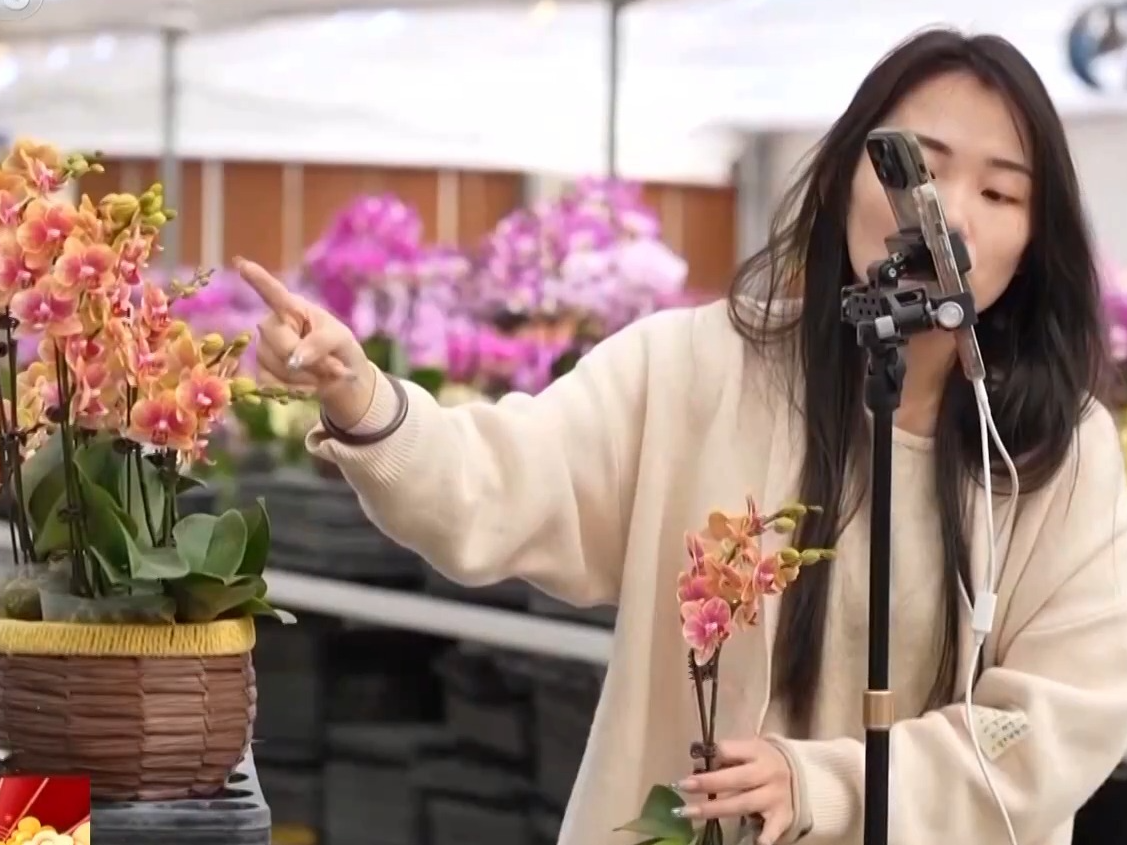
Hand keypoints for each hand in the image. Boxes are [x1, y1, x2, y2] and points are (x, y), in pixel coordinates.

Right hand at [235, 256, 375, 428]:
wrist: (341, 379)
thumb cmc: (340, 349)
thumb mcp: (340, 340)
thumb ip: (320, 344)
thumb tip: (295, 360)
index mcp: (292, 307)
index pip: (273, 292)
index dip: (258, 280)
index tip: (243, 265)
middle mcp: (273, 324)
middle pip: (276, 340)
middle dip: (303, 357)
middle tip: (330, 366)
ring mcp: (264, 348)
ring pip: (274, 364)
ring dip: (303, 376)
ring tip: (321, 375)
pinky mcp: (262, 372)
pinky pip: (270, 383)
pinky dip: (294, 389)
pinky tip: (308, 386)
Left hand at [675, 738, 795, 844]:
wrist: (803, 777)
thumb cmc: (765, 762)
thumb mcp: (750, 750)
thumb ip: (727, 756)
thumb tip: (696, 767)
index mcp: (758, 752)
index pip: (730, 750)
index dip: (711, 756)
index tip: (693, 764)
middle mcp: (768, 773)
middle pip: (735, 779)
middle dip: (707, 783)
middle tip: (682, 786)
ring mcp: (775, 796)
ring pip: (743, 803)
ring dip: (715, 809)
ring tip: (689, 812)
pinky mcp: (783, 817)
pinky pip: (773, 828)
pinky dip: (766, 835)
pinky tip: (757, 842)